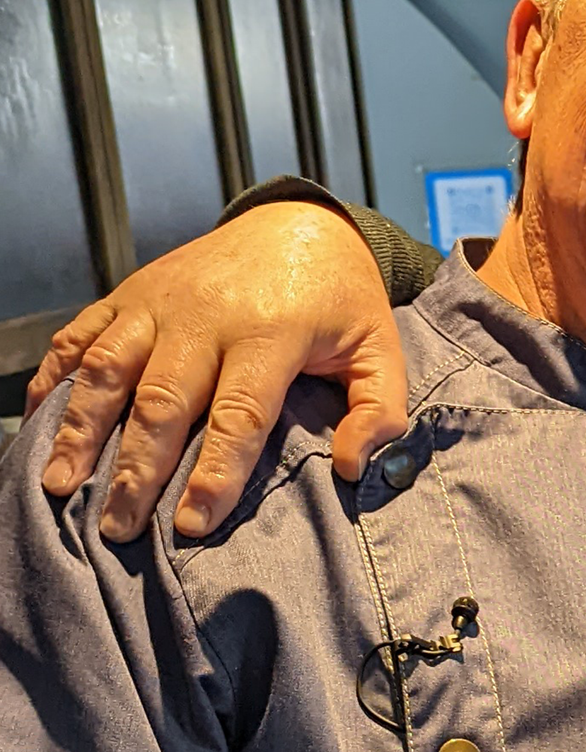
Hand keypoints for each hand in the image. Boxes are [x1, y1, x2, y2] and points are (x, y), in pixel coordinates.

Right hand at [25, 202, 408, 540]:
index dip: (214, 473)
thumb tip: (353, 466)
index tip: (193, 524)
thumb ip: (379, 409)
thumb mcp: (380, 348)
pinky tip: (40, 422)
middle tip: (119, 528)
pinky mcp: (132, 292)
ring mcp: (161, 301)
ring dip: (80, 429)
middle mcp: (207, 315)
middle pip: (162, 401)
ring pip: (108, 369)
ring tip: (60, 485)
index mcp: (271, 332)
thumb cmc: (340, 298)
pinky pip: (81, 335)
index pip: (238, 415)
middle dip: (136, 470)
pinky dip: (54, 377)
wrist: (300, 223)